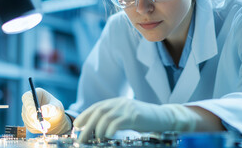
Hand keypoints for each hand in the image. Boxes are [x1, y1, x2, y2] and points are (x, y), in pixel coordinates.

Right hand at [21, 88, 71, 133]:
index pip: (27, 97)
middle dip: (36, 119)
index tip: (35, 115)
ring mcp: (26, 112)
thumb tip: (42, 111)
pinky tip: (44, 127)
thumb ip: (51, 108)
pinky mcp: (27, 121)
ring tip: (48, 126)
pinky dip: (37, 128)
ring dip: (37, 124)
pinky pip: (29, 125)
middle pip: (26, 110)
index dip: (29, 105)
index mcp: (35, 94)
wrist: (56, 118)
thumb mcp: (57, 107)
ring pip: (28, 119)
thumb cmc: (57, 109)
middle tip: (46, 124)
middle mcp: (28, 102)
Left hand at [73, 97, 198, 142]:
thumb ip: (114, 118)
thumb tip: (97, 128)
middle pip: (99, 112)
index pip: (97, 106)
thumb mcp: (127, 115)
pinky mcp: (135, 116)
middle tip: (81, 137)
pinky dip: (110, 129)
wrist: (164, 117)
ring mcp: (128, 108)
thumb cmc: (144, 120)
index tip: (77, 126)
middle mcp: (121, 103)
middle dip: (88, 125)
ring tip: (95, 139)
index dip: (85, 115)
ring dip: (97, 130)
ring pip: (106, 117)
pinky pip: (118, 122)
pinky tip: (108, 136)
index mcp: (117, 102)